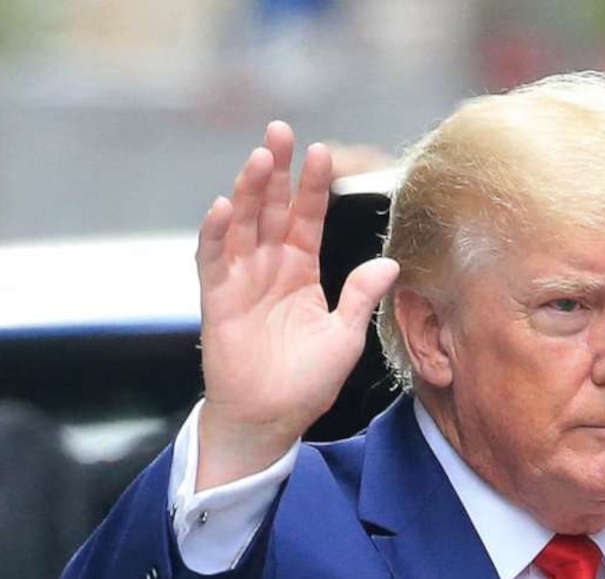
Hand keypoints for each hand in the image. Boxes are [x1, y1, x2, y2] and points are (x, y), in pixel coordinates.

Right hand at [193, 121, 400, 488]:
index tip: (323, 152)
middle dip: (276, 170)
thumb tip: (391, 263)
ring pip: (242, 224)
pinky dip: (216, 233)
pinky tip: (223, 206)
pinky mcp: (218, 298)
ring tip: (260, 158)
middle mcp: (268, 267)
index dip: (313, 186)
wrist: (270, 419)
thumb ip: (362, 297)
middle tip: (280, 131)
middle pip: (270, 207)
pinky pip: (213, 259)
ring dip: (248, 190)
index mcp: (300, 271)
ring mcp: (240, 279)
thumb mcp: (345, 337)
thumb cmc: (306, 382)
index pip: (306, 218)